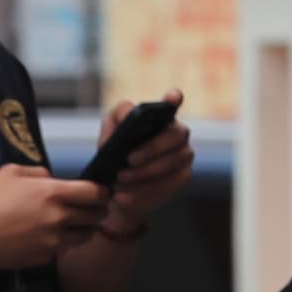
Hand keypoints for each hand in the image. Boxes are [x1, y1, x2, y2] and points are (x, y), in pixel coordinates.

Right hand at [0, 165, 109, 273]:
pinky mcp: (48, 257)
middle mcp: (60, 218)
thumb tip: (53, 179)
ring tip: (78, 224)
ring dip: (87, 228)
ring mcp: (56, 241)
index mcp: (54, 193)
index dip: (102, 192)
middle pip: (96, 216)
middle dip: (98, 210)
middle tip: (93, 208)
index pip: (95, 193)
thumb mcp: (11, 172)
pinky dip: (65, 242)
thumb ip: (39, 173)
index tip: (101, 193)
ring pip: (87, 235)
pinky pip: (66, 249)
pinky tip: (53, 236)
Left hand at [94, 90, 191, 240]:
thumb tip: (125, 121)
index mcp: (160, 116)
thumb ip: (114, 124)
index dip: (174, 99)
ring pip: (173, 161)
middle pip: (175, 134)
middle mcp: (177, 132)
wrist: (118, 192)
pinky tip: (128, 194)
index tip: (173, 97)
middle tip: (129, 159)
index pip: (172, 102)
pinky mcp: (183, 176)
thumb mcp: (107, 139)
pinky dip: (146, 189)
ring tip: (121, 179)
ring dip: (145, 171)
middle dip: (152, 147)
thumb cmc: (114, 158)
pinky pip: (170, 182)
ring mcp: (184, 154)